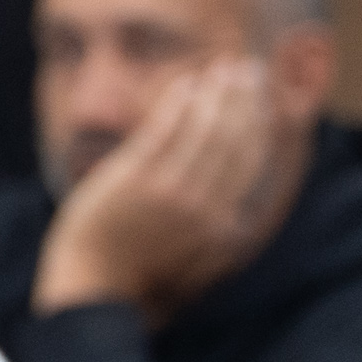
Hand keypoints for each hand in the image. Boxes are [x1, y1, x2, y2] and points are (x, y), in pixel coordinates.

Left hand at [31, 55, 278, 318]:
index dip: (262, 124)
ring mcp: (172, 190)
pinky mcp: (137, 177)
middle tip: (249, 71)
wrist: (95, 291)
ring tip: (222, 70)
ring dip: (217, 93)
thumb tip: (243, 207)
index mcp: (225, 226)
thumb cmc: (142, 277)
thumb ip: (223, 231)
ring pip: (205, 129)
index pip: (253, 162)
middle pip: (236, 139)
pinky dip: (181, 102)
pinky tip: (188, 84)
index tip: (266, 99)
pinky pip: (167, 128)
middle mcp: (206, 207)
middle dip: (246, 100)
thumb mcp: (199, 263)